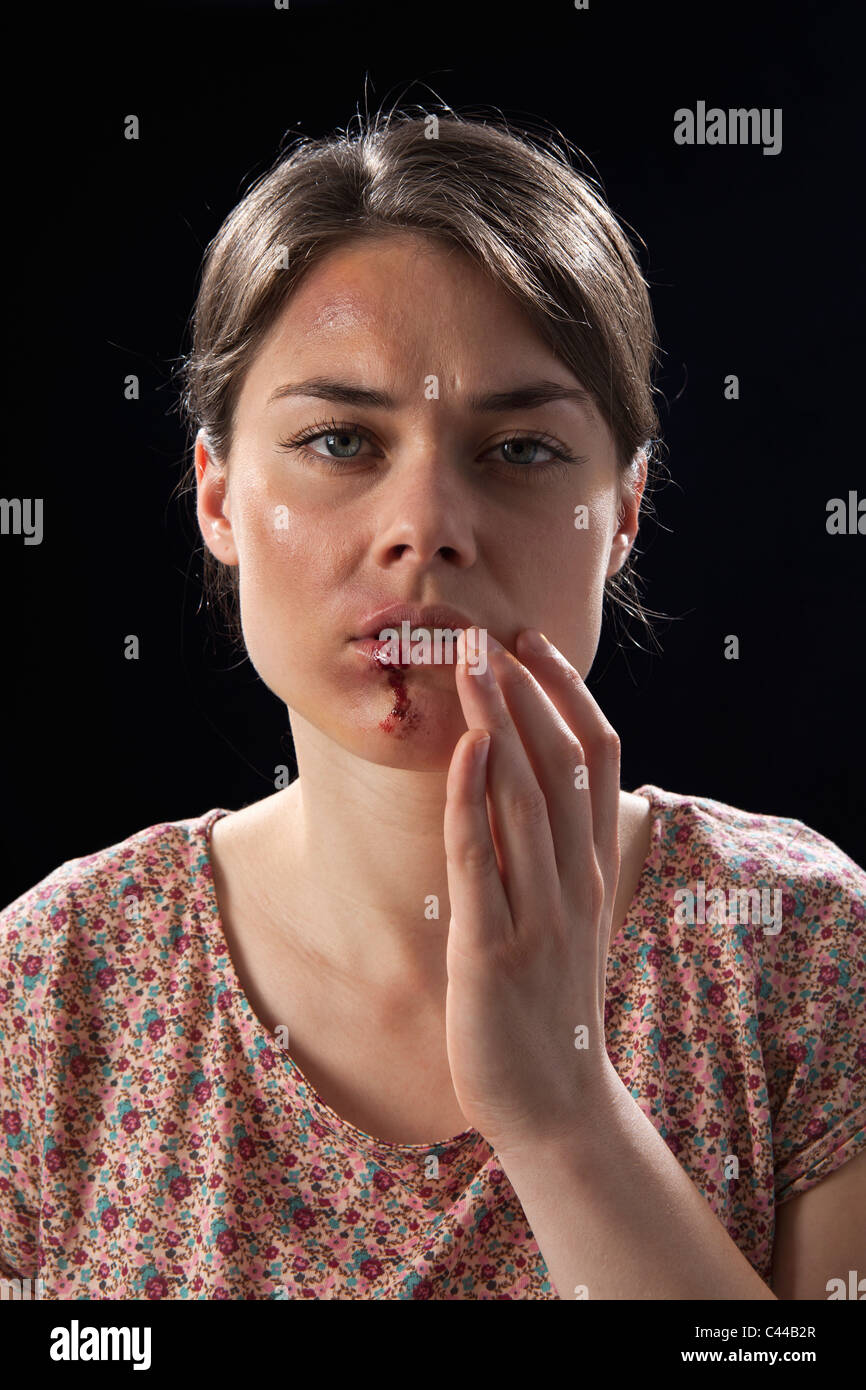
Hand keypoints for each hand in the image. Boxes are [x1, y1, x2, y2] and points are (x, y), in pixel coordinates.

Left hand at [443, 627, 621, 1159]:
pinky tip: (462, 748)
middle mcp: (576, 877)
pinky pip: (480, 858)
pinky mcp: (493, 948)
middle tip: (486, 629)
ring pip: (525, 794)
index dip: (566, 691)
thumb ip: (549, 852)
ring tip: (468, 661)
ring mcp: (539, 912)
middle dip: (524, 687)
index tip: (531, 641)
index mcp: (595, 864)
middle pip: (560, 758)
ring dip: (496, 720)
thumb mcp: (565, 916)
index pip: (595, 754)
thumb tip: (510, 781)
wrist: (555, 1103)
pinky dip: (472, 797)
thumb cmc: (550, 1001)